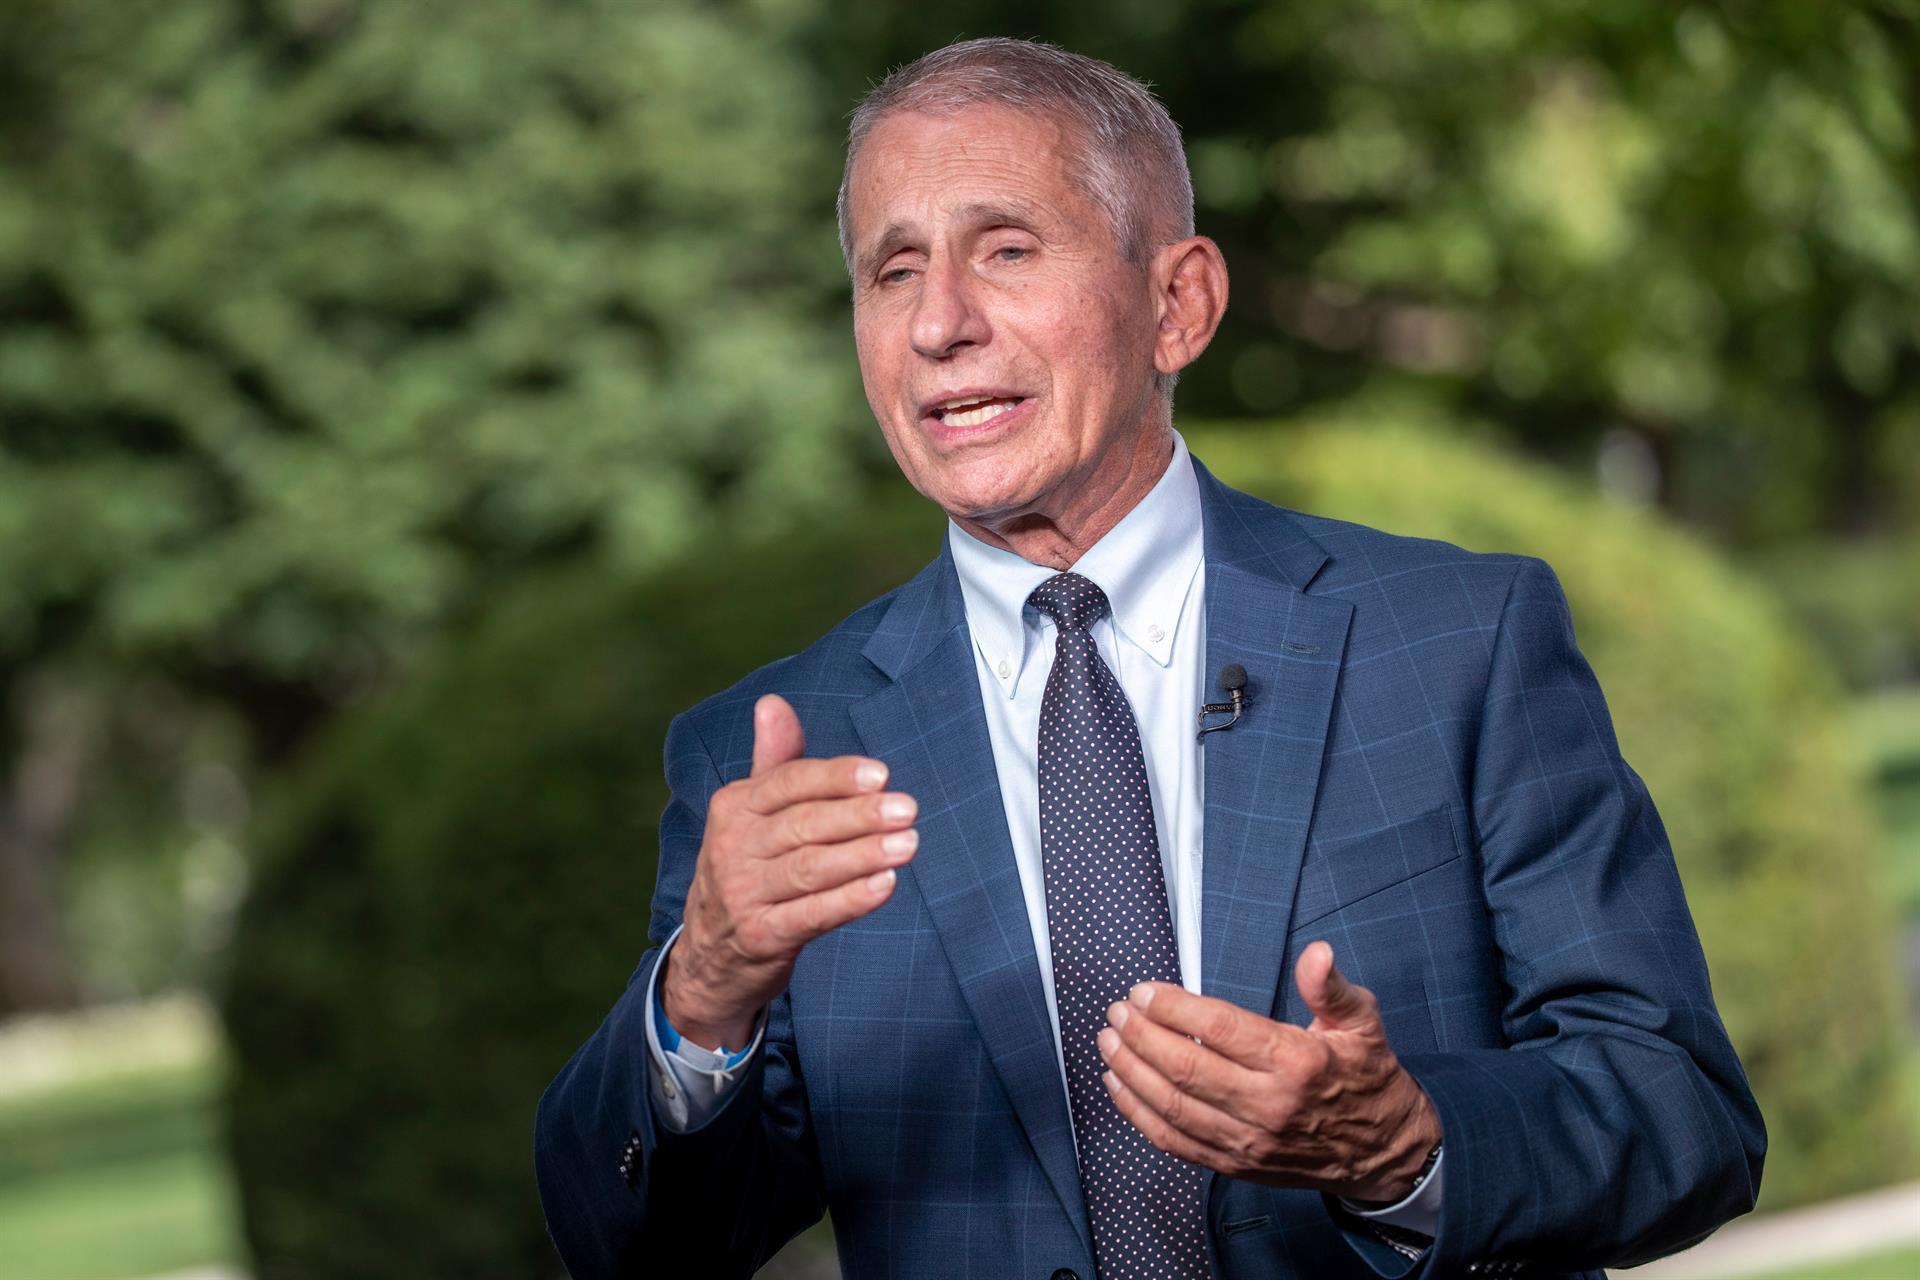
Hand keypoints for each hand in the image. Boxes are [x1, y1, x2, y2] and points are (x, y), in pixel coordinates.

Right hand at [662, 694, 917, 1049]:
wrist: (711, 952)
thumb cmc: (748, 866)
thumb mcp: (750, 812)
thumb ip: (774, 761)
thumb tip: (772, 702)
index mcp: (734, 807)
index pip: (788, 783)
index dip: (834, 777)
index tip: (880, 774)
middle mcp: (733, 847)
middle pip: (802, 825)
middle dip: (858, 816)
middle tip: (907, 808)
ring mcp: (744, 894)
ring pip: (810, 869)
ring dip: (862, 855)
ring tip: (908, 844)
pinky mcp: (762, 936)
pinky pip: (812, 915)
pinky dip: (850, 900)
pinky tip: (885, 885)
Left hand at [1094, 941, 1441, 1202]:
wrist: (1385, 1154)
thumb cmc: (1368, 1080)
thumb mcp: (1363, 1023)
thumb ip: (1332, 987)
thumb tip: (1317, 954)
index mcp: (1297, 1062)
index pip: (1220, 1029)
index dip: (1173, 1008)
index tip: (1144, 991)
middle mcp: (1269, 1105)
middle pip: (1186, 1068)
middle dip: (1140, 1036)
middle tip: (1117, 1012)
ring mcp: (1249, 1140)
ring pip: (1173, 1107)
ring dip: (1132, 1072)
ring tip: (1109, 1042)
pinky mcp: (1236, 1164)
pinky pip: (1176, 1142)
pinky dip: (1140, 1115)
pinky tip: (1121, 1087)